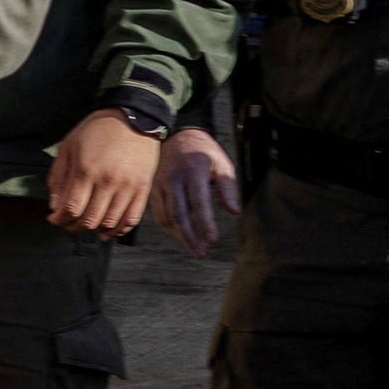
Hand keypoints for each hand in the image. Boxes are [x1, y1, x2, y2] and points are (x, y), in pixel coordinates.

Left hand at [47, 109, 161, 238]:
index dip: (59, 219)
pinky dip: (118, 230)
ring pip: (109, 223)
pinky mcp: (142, 189)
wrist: (134, 117)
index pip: (70, 208)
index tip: (54, 218)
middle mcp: (108, 181)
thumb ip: (58, 176)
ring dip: (94, 230)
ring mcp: (128, 186)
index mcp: (87, 169)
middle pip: (89, 220)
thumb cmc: (98, 129)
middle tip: (68, 223)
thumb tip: (55, 205)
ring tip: (86, 225)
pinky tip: (108, 230)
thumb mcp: (69, 146)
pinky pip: (131, 219)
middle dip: (74, 227)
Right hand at [158, 124, 238, 259]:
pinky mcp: (154, 189)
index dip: (205, 222)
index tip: (213, 240)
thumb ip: (228, 187)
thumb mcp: (222, 163)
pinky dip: (170, 228)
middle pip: (179, 214)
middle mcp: (174, 178)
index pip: (199, 201)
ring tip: (196, 249)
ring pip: (167, 217)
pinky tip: (182, 237)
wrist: (178, 135)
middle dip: (190, 237)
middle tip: (202, 253)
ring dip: (181, 236)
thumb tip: (234, 211)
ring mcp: (161, 184)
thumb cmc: (205, 152)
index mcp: (193, 170)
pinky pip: (159, 214)